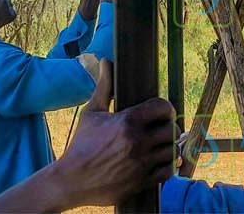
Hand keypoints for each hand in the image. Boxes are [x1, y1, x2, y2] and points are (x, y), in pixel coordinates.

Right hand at [50, 60, 174, 205]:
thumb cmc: (81, 144)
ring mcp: (141, 163)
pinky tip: (158, 162)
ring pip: (172, 150)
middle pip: (171, 129)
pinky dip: (167, 166)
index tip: (162, 113)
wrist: (72, 180)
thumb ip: (104, 86)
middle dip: (167, 128)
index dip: (165, 108)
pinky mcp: (142, 182)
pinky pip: (168, 171)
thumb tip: (106, 61)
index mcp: (127, 121)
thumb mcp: (91, 112)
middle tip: (161, 129)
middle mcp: (137, 141)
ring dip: (169, 147)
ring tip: (161, 145)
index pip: (163, 108)